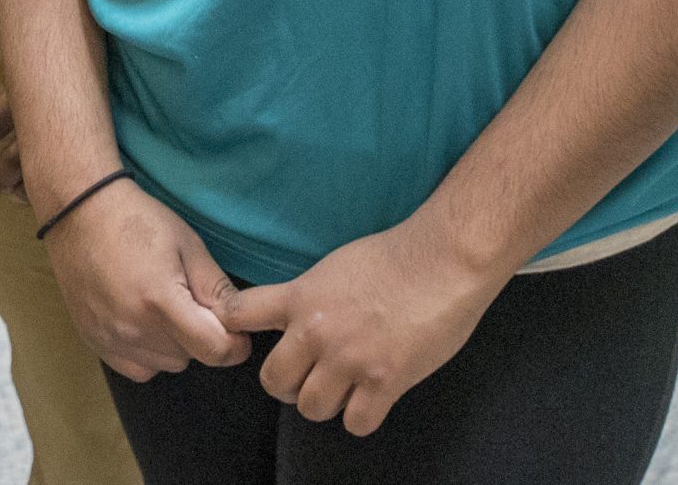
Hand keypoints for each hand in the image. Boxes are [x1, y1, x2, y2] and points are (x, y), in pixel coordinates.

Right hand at [41, 177, 245, 381]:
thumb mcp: (188, 244)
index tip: (237, 332)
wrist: (80, 213)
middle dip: (199, 336)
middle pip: (189, 357)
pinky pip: (137, 368)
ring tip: (162, 306)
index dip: (234, 345)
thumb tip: (239, 322)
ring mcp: (110, 338)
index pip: (212, 349)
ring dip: (173, 345)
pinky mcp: (94, 342)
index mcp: (159, 300)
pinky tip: (142, 321)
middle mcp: (132, 328)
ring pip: (164, 365)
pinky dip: (148, 353)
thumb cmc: (138, 221)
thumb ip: (216, 289)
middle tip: (190, 301)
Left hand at [221, 219, 504, 436]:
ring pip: (311, 408)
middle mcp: (317, 332)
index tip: (247, 336)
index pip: (237, 314)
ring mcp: (349, 360)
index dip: (234, 329)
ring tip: (344, 386)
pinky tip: (373, 396)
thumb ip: (309, 295)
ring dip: (327, 402)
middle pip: (273, 381)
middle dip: (288, 383)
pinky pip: (355, 423)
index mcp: (301, 297)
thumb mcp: (335, 266)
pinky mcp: (384, 382)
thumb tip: (295, 319)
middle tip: (308, 375)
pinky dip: (362, 415)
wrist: (443, 259)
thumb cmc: (396, 255)